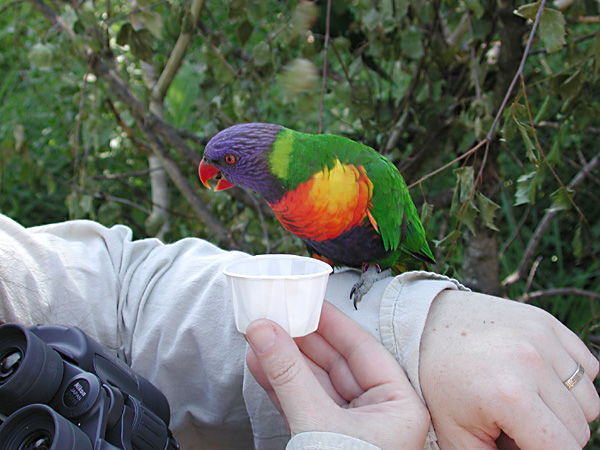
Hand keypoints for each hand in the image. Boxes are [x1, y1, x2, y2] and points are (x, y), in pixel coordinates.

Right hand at [246, 301, 429, 449]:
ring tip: (258, 336)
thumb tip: (263, 330)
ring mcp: (352, 428)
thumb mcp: (316, 424)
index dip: (331, 322)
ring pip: (316, 382)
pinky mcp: (327, 439)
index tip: (305, 299)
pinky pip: (304, 402)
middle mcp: (380, 414)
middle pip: (336, 362)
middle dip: (301, 339)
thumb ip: (289, 374)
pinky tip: (259, 365)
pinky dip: (280, 384)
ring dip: (285, 360)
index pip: (362, 348)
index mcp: (400, 406)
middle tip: (275, 314)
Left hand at [419, 290, 599, 449]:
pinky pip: (587, 367)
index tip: (518, 443)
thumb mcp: (456, 434)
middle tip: (512, 423)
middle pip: (579, 428)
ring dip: (564, 410)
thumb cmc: (439, 382)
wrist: (425, 323)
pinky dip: (570, 380)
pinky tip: (536, 378)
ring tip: (524, 401)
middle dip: (549, 436)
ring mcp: (542, 337)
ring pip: (588, 400)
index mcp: (510, 396)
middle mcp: (532, 362)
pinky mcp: (546, 321)